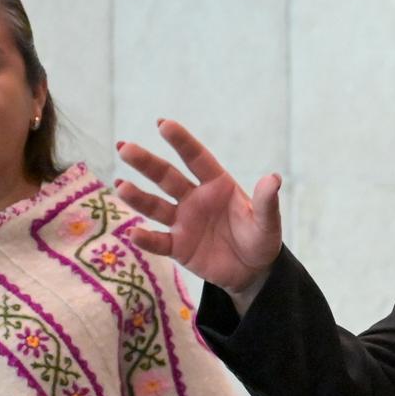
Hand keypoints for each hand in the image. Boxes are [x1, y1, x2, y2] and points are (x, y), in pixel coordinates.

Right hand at [115, 119, 282, 301]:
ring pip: (156, 206)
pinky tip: (134, 233)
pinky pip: (159, 241)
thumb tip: (274, 178)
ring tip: (121, 186)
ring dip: (138, 197)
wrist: (253, 271)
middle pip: (167, 177)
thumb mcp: (267, 222)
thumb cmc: (260, 238)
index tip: (163, 123)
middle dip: (146, 163)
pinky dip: (147, 239)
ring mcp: (183, 221)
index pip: (197, 158)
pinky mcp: (178, 247)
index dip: (181, 141)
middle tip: (125, 148)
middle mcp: (195, 198)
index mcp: (217, 185)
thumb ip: (266, 202)